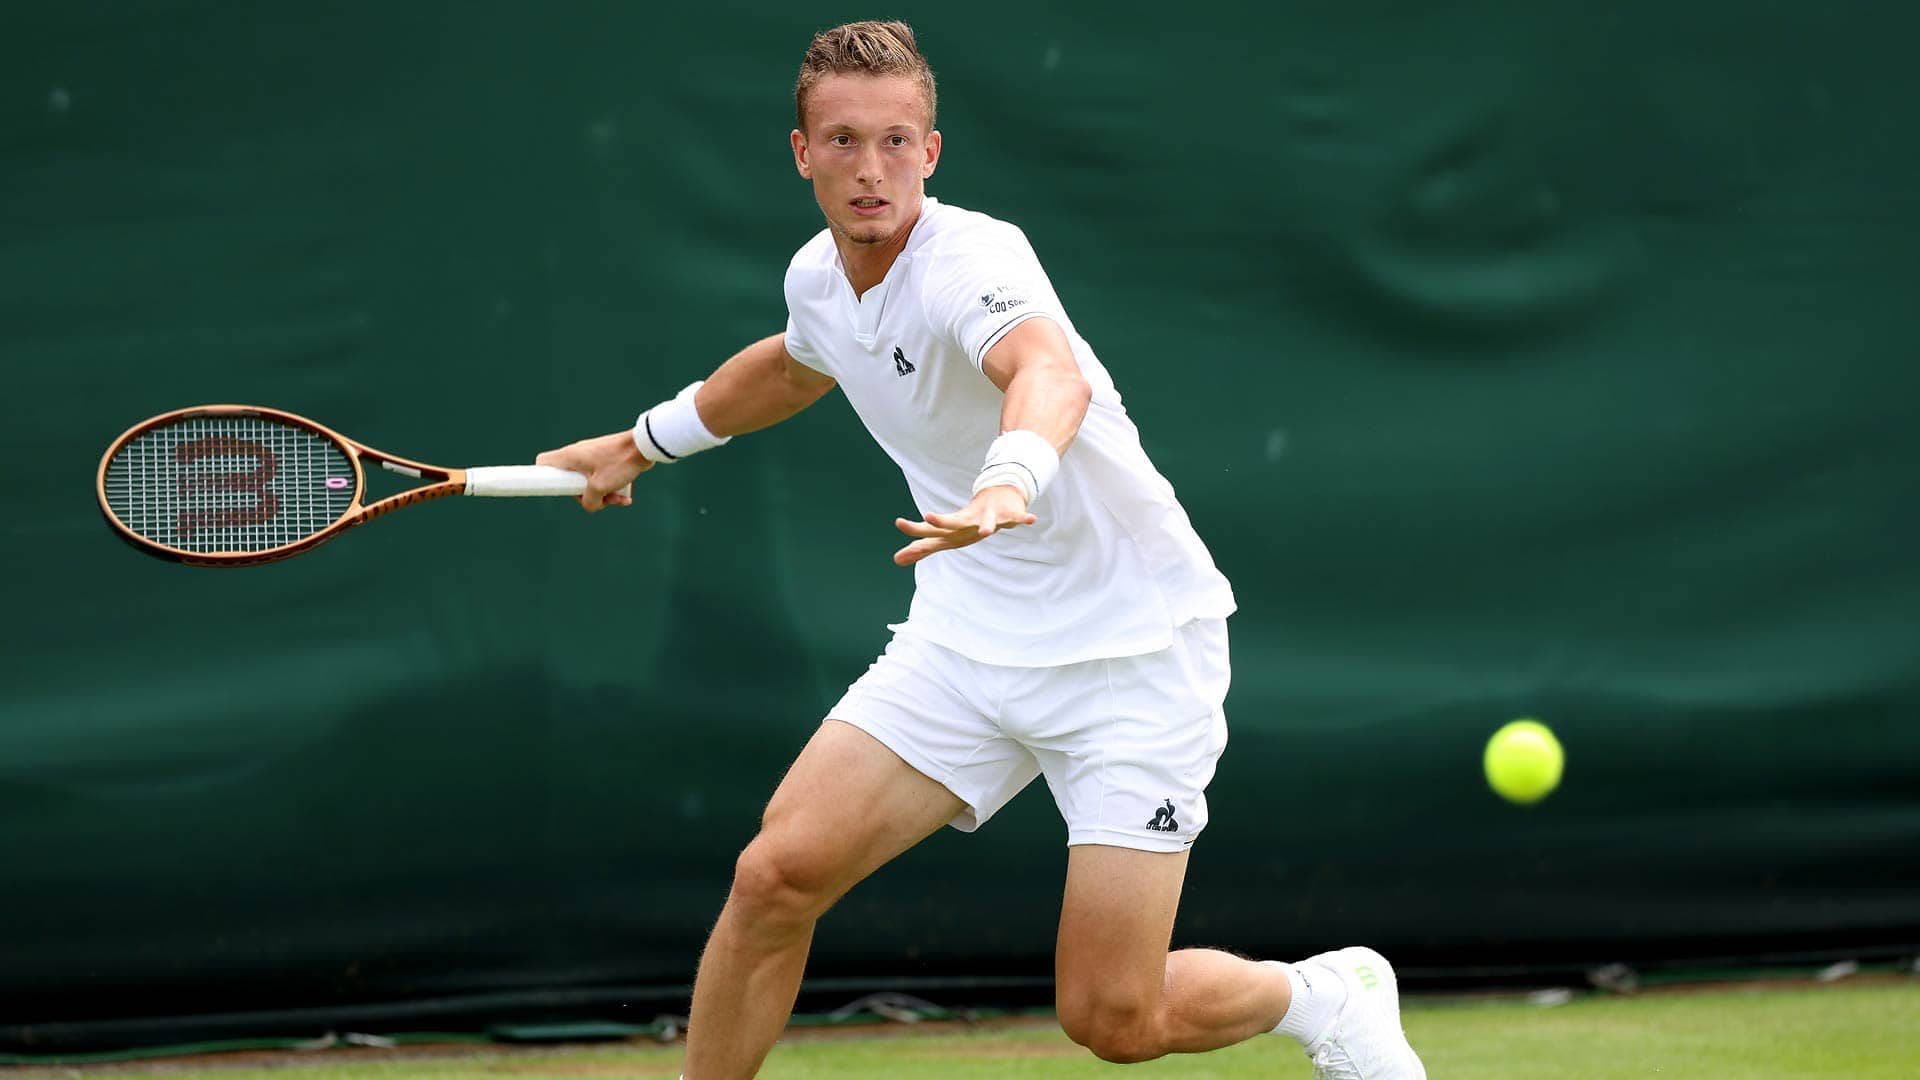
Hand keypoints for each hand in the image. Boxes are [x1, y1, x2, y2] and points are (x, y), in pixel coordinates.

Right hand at [535, 431, 648, 511]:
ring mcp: (592, 456)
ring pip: (589, 482)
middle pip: (569, 481)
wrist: (644, 447)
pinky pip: (602, 477)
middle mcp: (578, 454)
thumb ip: (589, 502)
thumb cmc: (619, 462)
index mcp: (570, 457)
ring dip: (603, 495)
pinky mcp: (605, 459)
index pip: (543, 463)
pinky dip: (611, 487)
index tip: (555, 489)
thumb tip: (590, 506)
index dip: (542, 477)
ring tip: (618, 498)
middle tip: (599, 498)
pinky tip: (625, 497)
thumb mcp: (600, 487)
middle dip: (585, 495)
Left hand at [892, 485, 1036, 566]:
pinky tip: (1030, 520)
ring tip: (985, 533)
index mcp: (954, 528)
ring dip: (986, 526)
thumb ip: (922, 549)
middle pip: (953, 523)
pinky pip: (1016, 517)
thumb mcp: (946, 537)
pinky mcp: (1008, 514)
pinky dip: (1022, 518)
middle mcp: (968, 521)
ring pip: (987, 522)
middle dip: (942, 522)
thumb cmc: (967, 521)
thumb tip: (895, 560)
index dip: (915, 529)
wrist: (997, 495)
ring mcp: (988, 516)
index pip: (931, 531)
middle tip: (927, 517)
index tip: (898, 523)